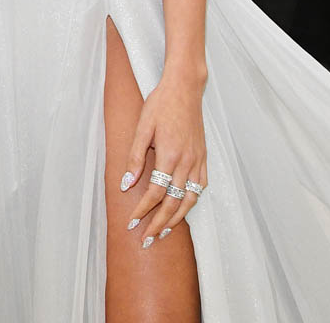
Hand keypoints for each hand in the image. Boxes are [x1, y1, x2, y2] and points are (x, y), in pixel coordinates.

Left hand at [120, 70, 207, 246]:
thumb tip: (126, 184)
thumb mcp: (143, 127)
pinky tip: (182, 208)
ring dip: (176, 219)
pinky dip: (190, 202)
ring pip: (189, 200)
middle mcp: (186, 162)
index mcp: (170, 155)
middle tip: (146, 240)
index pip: (156, 193)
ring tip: (163, 232)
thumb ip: (135, 157)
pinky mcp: (203, 158)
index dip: (143, 211)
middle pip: (173, 203)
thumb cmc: (160, 104)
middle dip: (159, 224)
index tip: (132, 222)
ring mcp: (198, 161)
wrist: (185, 88)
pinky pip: (200, 188)